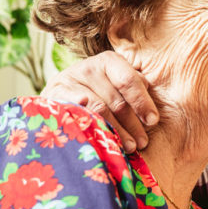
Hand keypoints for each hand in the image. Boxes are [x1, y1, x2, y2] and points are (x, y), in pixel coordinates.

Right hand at [42, 51, 158, 151]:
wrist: (60, 95)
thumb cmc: (99, 92)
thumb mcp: (117, 85)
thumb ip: (135, 88)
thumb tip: (149, 102)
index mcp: (109, 61)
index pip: (129, 80)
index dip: (142, 102)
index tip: (153, 121)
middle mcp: (89, 67)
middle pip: (116, 100)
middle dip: (133, 124)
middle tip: (142, 142)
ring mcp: (70, 80)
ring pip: (100, 110)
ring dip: (117, 131)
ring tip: (129, 147)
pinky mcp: (54, 95)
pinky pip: (79, 114)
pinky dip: (92, 125)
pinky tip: (101, 137)